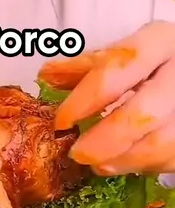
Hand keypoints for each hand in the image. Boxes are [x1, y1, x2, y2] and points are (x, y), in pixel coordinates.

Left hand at [38, 21, 174, 175]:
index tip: (61, 121)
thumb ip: (85, 66)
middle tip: (78, 153)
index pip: (119, 69)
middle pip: (142, 114)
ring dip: (123, 160)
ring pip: (160, 143)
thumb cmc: (157, 60)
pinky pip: (171, 157)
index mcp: (160, 42)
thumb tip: (45, 76)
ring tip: (97, 163)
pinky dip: (143, 165)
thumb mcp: (126, 53)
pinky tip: (123, 162)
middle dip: (105, 139)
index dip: (86, 99)